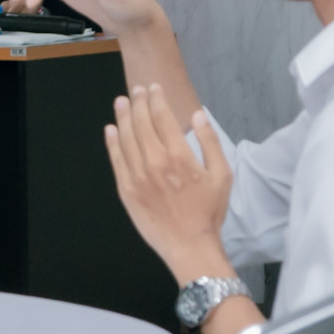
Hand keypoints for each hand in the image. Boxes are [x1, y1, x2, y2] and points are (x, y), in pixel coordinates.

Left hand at [106, 84, 234, 283]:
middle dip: (138, 102)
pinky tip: (111, 129)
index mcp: (178, 155)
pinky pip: (116, 160)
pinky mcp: (126, 190)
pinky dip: (112, 142)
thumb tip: (197, 115)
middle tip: (136, 90)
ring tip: (122, 102)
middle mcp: (154, 161)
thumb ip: (209, 142)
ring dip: (123, 116)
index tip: (153, 88)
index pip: (162, 117)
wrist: (190, 246)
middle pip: (141, 123)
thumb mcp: (222, 175)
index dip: (156, 99)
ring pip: (126, 138)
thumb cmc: (208, 212)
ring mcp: (137, 176)